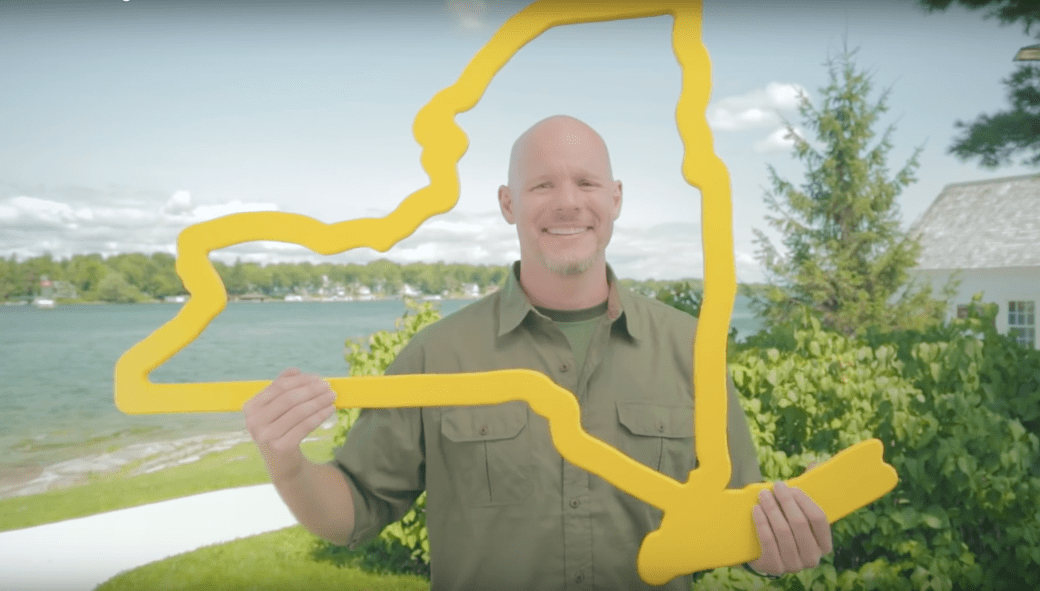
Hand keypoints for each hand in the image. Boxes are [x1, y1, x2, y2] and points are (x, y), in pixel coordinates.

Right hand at [243, 368, 337, 482]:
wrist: (282, 463)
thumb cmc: (280, 429)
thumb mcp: (277, 409)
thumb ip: (282, 388)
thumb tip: (295, 371)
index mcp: (250, 407)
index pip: (279, 386)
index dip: (301, 380)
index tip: (318, 378)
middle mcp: (254, 421)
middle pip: (289, 398)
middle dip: (312, 390)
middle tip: (328, 386)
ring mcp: (266, 436)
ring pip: (299, 411)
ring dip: (319, 401)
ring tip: (332, 396)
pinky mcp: (281, 447)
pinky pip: (305, 426)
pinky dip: (320, 415)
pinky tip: (330, 409)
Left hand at [747, 462, 832, 575]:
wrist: (764, 552)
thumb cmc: (786, 526)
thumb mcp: (798, 511)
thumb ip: (806, 492)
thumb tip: (813, 465)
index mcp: (824, 544)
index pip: (819, 519)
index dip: (805, 500)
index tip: (791, 487)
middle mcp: (812, 558)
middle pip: (800, 523)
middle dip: (786, 502)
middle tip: (775, 487)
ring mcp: (793, 565)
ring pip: (783, 532)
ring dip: (772, 509)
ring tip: (763, 495)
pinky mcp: (774, 567)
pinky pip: (768, 542)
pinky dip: (762, 524)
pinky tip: (756, 510)